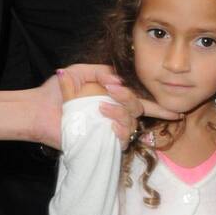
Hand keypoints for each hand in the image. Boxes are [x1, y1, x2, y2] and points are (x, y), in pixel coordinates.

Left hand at [54, 62, 184, 143]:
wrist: (38, 109)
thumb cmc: (56, 92)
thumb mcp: (79, 72)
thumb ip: (101, 71)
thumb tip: (119, 80)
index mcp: (113, 98)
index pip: (141, 102)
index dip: (160, 107)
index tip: (177, 110)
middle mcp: (114, 114)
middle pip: (138, 109)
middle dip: (129, 99)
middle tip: (112, 91)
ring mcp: (108, 129)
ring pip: (131, 124)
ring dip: (121, 113)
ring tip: (101, 107)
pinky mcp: (100, 143)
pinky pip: (121, 139)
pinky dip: (119, 130)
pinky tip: (107, 123)